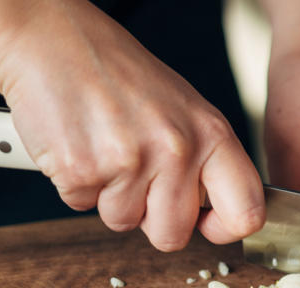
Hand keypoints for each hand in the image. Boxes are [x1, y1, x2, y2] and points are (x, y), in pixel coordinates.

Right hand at [0, 0, 264, 249]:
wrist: (52, 40)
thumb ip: (206, 162)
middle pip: (173, 236)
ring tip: (107, 148)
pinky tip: (82, 144)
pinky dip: (79, 185)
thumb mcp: (186, 111)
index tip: (206, 223)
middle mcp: (177, 150)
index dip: (225, 229)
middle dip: (152, 219)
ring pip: (124, 223)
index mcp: (212, 134)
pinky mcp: (81, 171)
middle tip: (139, 179)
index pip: (247, 212)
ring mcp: (129, 162)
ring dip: (111, 197)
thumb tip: (214, 213)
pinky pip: (82, 207)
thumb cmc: (120, 74)